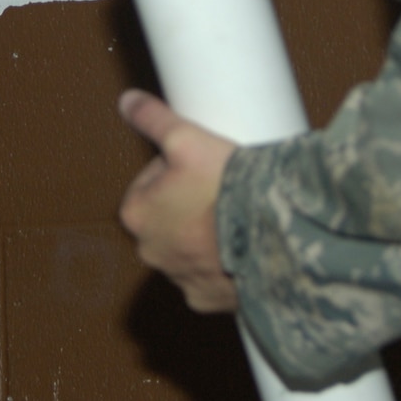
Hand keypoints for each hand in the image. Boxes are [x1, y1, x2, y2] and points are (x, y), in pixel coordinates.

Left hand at [117, 88, 239, 312]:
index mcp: (136, 214)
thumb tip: (128, 101)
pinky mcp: (208, 299)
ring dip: (205, 238)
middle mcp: (150, 252)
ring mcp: (179, 278)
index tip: (200, 166)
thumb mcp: (185, 137)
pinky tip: (243, 250)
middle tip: (221, 190)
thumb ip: (153, 118)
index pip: (149, 185)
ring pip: (189, 250)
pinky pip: (212, 280)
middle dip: (188, 207)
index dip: (175, 171)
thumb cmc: (225, 186)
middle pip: (168, 219)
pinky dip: (224, 267)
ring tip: (236, 218)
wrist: (272, 233)